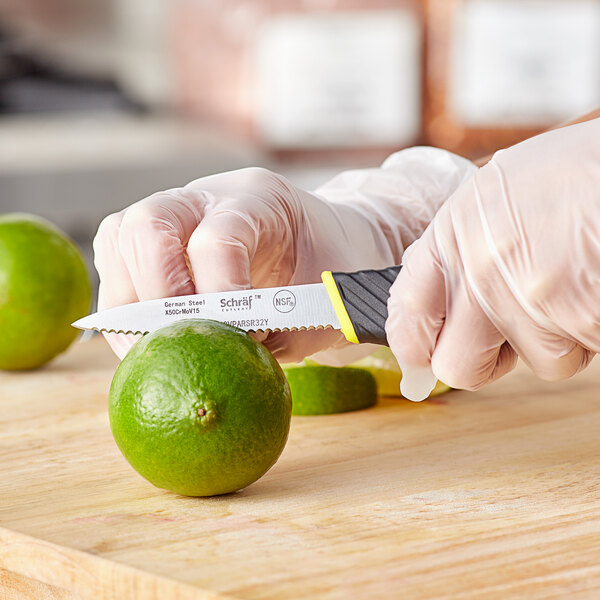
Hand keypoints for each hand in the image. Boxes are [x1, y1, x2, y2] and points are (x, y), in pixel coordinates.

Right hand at [93, 148, 475, 361]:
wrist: (320, 246)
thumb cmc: (326, 271)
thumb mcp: (326, 300)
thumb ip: (279, 329)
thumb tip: (223, 363)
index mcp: (260, 199)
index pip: (218, 238)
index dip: (219, 294)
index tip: (240, 335)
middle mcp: (207, 195)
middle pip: (148, 225)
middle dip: (160, 296)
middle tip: (185, 343)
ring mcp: (174, 212)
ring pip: (119, 239)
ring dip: (130, 306)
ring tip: (159, 352)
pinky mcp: (152, 237)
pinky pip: (115, 262)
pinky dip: (123, 308)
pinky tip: (150, 340)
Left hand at [386, 120, 599, 400]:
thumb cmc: (577, 172)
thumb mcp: (499, 193)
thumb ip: (464, 246)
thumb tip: (446, 298)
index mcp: (454, 233)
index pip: (408, 313)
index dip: (414, 341)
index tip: (422, 352)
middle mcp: (481, 270)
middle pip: (457, 365)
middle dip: (483, 360)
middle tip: (508, 336)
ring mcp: (529, 299)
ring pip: (538, 362)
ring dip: (557, 338)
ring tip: (575, 284)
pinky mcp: (579, 321)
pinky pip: (580, 355)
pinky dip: (590, 332)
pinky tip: (594, 286)